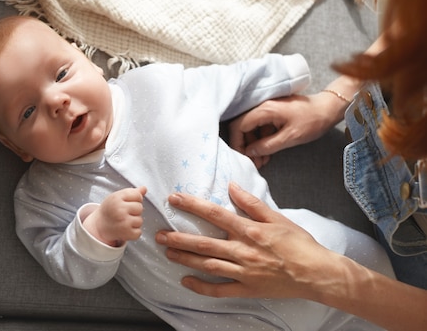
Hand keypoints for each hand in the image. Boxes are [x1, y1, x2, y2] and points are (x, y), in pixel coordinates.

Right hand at [86, 186, 146, 246]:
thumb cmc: (110, 210)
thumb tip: (144, 188)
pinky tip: (125, 229)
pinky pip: (138, 232)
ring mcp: (123, 221)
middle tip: (124, 213)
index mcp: (117, 198)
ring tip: (124, 222)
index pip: (137, 195)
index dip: (136, 199)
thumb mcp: (117, 197)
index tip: (128, 203)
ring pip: (140, 220)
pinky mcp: (126, 232)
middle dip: (135, 211)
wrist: (99, 225)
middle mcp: (120, 209)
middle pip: (140, 207)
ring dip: (134, 223)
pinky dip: (133, 233)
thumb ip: (132, 192)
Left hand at [155, 183, 334, 300]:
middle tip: (159, 234)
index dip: (192, 205)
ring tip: (167, 253)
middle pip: (204, 243)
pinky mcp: (247, 288)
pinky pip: (220, 290)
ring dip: (184, 259)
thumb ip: (251, 202)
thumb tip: (231, 186)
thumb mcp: (277, 217)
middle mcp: (243, 250)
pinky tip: (186, 282)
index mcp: (249, 230)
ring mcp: (244, 272)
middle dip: (179, 238)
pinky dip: (201, 287)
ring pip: (207, 265)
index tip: (174, 199)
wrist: (317, 273)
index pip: (214, 214)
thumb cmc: (299, 243)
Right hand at [229, 93, 340, 167]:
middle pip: (242, 126)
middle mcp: (262, 106)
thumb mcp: (290, 138)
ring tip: (262, 160)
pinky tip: (267, 152)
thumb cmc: (312, 121)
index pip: (238, 125)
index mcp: (264, 110)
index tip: (242, 157)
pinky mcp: (272, 113)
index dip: (237, 142)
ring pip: (251, 128)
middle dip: (245, 146)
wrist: (328, 109)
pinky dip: (261, 140)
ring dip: (254, 145)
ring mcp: (266, 109)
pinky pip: (260, 126)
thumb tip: (250, 152)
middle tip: (254, 162)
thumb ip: (267, 146)